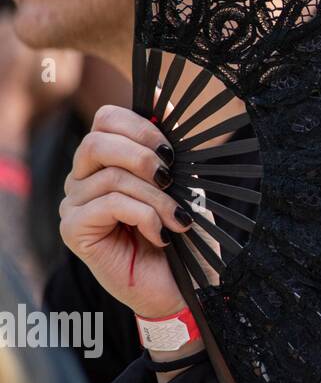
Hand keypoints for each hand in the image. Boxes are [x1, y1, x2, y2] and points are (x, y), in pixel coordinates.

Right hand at [59, 104, 193, 318]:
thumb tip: (162, 96)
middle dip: (144, 154)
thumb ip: (168, 146)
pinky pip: (109, 204)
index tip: (172, 147)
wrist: (184, 286)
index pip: (106, 119)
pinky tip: (160, 234)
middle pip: (98, 140)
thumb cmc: (184, 235)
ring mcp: (75, 204)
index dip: (141, 124)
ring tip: (178, 218)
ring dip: (156, 198)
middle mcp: (84, 178)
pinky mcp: (73, 230)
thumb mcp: (186, 183)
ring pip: (112, 177)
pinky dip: (145, 216)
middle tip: (172, 176)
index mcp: (109, 161)